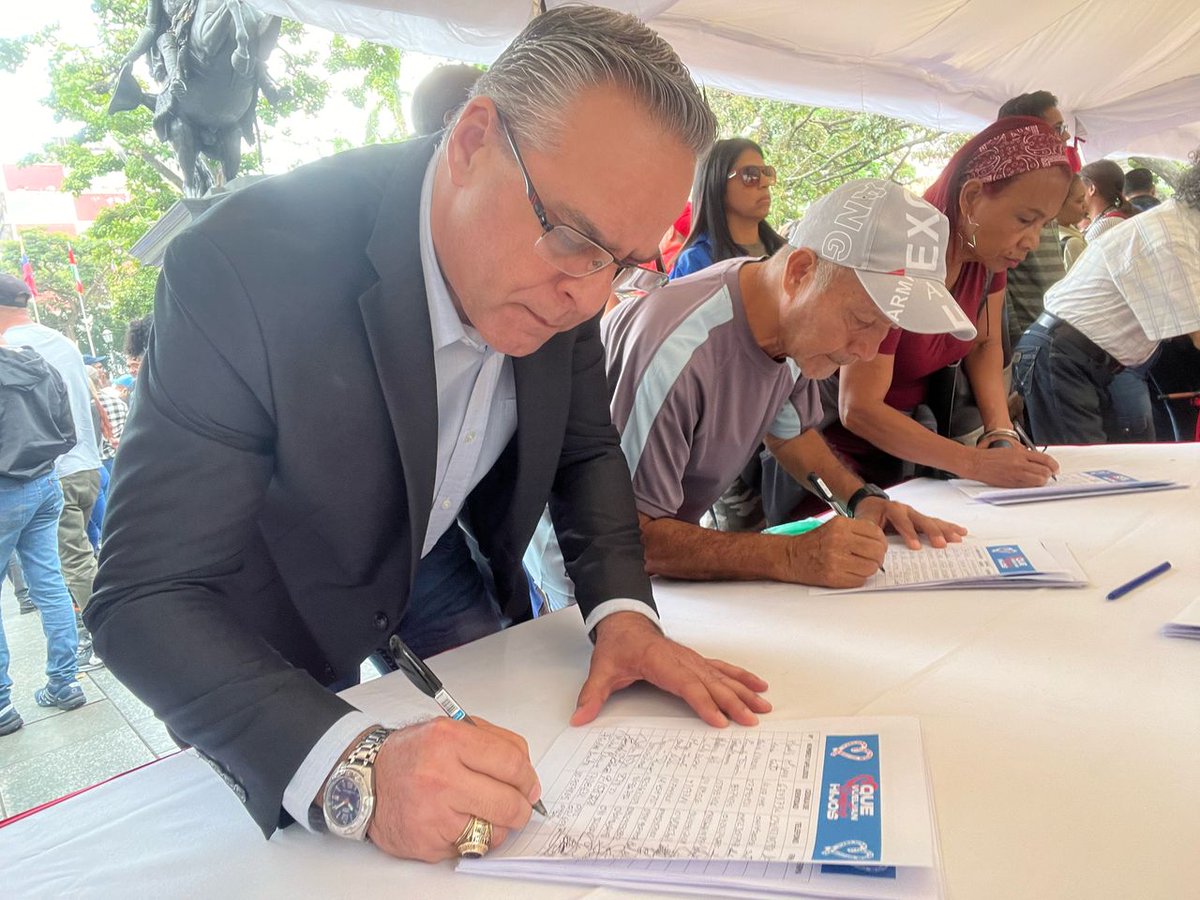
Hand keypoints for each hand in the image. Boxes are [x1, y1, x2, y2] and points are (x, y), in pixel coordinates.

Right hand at [366, 717, 540, 860]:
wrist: (365, 781)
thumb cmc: (412, 755)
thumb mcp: (451, 729)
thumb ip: (493, 742)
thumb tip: (527, 773)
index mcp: (449, 740)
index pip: (511, 763)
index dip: (528, 778)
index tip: (530, 786)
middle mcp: (441, 777)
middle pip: (508, 803)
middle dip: (521, 809)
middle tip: (518, 806)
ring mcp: (434, 813)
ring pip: (494, 831)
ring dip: (496, 825)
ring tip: (479, 811)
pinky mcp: (428, 843)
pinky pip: (471, 847)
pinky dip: (470, 838)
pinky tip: (455, 822)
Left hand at [572, 612, 770, 728]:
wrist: (625, 623)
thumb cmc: (617, 647)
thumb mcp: (601, 669)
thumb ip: (592, 695)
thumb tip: (578, 718)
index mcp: (660, 662)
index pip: (685, 684)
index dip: (703, 702)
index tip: (719, 720)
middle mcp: (682, 659)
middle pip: (710, 683)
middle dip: (733, 702)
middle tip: (751, 720)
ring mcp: (692, 659)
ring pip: (722, 676)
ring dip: (744, 691)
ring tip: (763, 705)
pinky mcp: (697, 660)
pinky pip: (723, 668)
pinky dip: (741, 677)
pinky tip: (758, 685)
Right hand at [783, 515, 886, 587]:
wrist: (791, 556)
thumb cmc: (813, 542)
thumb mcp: (834, 526)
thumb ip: (856, 530)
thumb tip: (880, 542)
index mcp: (840, 525)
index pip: (876, 533)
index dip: (881, 542)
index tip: (878, 546)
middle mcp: (839, 540)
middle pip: (876, 552)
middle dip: (878, 557)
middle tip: (872, 558)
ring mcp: (836, 560)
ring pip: (871, 568)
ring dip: (869, 569)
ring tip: (859, 566)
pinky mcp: (833, 577)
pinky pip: (860, 580)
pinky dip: (859, 578)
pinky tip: (850, 572)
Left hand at [854, 497, 967, 549]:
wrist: (870, 503)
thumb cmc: (868, 514)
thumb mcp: (865, 522)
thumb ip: (871, 533)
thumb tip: (877, 548)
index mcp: (892, 509)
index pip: (902, 522)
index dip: (909, 534)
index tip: (916, 547)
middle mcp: (906, 510)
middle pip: (922, 520)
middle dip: (932, 533)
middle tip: (941, 545)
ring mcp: (915, 514)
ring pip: (932, 521)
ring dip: (945, 530)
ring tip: (958, 538)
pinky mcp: (920, 519)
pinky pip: (936, 522)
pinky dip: (948, 527)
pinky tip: (961, 531)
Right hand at [965, 445, 1058, 486]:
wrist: (976, 463)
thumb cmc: (991, 457)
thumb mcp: (1011, 450)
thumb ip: (1026, 455)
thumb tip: (1040, 462)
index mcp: (1021, 453)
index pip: (1045, 460)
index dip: (1054, 465)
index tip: (1056, 468)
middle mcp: (1020, 464)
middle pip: (1045, 472)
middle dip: (1049, 474)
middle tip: (1048, 474)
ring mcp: (1016, 475)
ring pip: (1039, 481)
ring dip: (1042, 480)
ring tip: (1039, 479)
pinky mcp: (1011, 484)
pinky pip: (1028, 486)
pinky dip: (1032, 485)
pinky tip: (1030, 482)